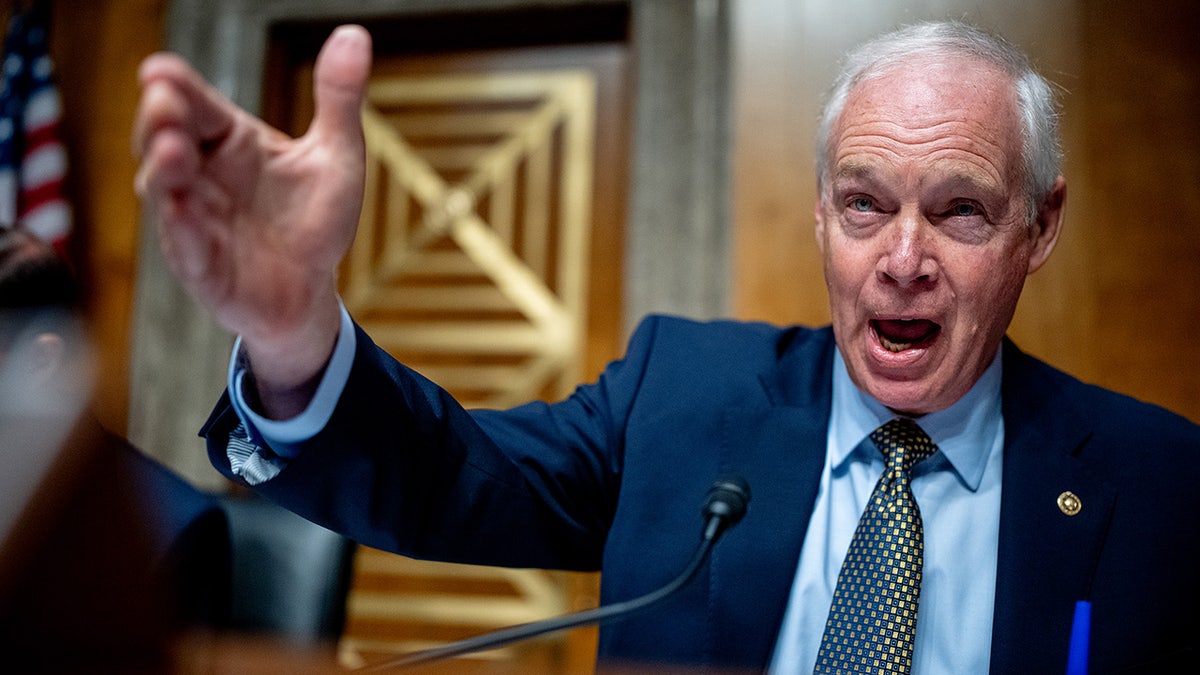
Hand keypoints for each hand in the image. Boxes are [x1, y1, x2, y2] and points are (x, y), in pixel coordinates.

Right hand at [134, 25, 371, 414]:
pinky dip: (182, 228)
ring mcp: (193, 218)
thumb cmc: (314, 220)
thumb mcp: (335, 155)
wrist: (310, 292)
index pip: (197, 103)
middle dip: (160, 117)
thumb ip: (338, 99)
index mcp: (230, 139)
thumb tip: (355, 35)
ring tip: (172, 150)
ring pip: (163, 188)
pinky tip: (182, 212)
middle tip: (162, 98)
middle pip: (165, 135)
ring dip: (162, 167)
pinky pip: (184, 244)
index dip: (176, 86)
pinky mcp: (198, 264)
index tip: (160, 70)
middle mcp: (201, 174)